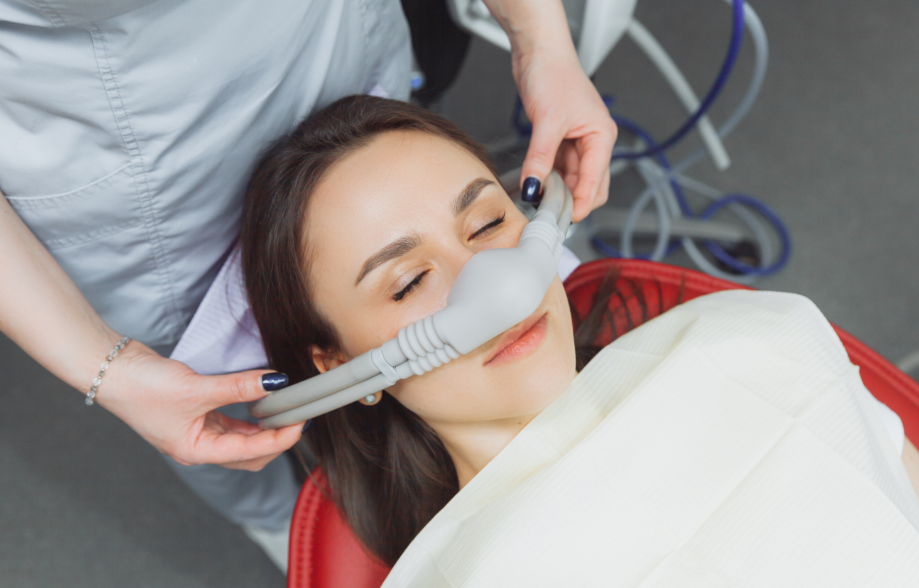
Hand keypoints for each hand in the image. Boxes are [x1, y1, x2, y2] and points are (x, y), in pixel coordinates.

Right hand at [99, 340, 302, 470]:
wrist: (111, 369)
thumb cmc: (143, 387)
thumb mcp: (197, 388)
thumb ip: (238, 386)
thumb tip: (275, 382)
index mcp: (196, 451)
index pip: (250, 452)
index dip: (279, 439)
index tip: (300, 421)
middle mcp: (199, 446)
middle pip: (249, 454)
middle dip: (275, 439)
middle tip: (297, 416)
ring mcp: (197, 431)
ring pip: (241, 438)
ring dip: (264, 426)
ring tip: (285, 409)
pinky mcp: (197, 414)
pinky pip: (231, 421)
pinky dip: (248, 414)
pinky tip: (262, 402)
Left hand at [514, 50, 616, 221]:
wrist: (539, 52)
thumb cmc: (554, 74)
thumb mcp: (547, 122)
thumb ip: (540, 158)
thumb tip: (533, 187)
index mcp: (602, 137)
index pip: (596, 182)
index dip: (581, 204)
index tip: (565, 221)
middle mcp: (593, 141)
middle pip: (589, 185)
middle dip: (571, 201)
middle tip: (550, 216)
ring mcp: (577, 141)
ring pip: (572, 178)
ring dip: (557, 190)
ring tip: (538, 200)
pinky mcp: (560, 139)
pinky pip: (558, 167)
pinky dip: (548, 177)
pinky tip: (535, 184)